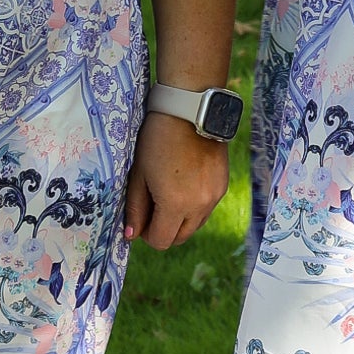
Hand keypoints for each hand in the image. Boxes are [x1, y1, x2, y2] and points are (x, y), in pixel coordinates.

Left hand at [124, 115, 230, 248]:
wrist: (190, 111)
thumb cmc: (157, 140)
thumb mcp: (139, 174)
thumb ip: (136, 208)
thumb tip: (131, 236)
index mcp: (174, 204)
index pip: (161, 241)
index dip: (147, 235)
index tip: (141, 218)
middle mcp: (199, 206)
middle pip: (180, 238)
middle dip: (164, 229)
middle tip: (153, 207)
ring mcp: (214, 197)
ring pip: (195, 225)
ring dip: (180, 219)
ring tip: (169, 192)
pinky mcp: (222, 186)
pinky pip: (206, 209)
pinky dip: (194, 206)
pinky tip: (185, 182)